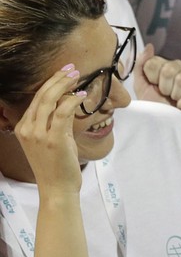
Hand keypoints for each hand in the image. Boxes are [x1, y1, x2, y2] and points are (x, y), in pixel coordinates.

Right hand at [14, 66, 89, 193]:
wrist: (56, 188)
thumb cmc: (56, 165)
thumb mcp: (52, 139)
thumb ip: (56, 122)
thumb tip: (67, 102)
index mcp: (23, 128)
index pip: (36, 99)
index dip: (50, 83)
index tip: (64, 72)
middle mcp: (27, 129)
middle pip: (41, 96)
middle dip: (57, 79)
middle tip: (72, 69)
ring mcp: (38, 135)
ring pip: (49, 100)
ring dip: (64, 85)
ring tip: (77, 76)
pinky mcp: (53, 139)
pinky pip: (62, 112)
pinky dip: (72, 100)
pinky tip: (81, 95)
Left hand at [133, 43, 180, 116]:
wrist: (169, 128)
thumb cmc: (155, 109)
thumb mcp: (141, 89)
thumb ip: (141, 67)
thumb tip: (149, 46)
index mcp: (162, 67)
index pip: (153, 62)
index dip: (152, 77)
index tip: (153, 87)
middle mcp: (177, 68)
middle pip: (169, 68)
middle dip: (164, 87)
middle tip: (165, 96)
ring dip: (176, 95)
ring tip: (175, 102)